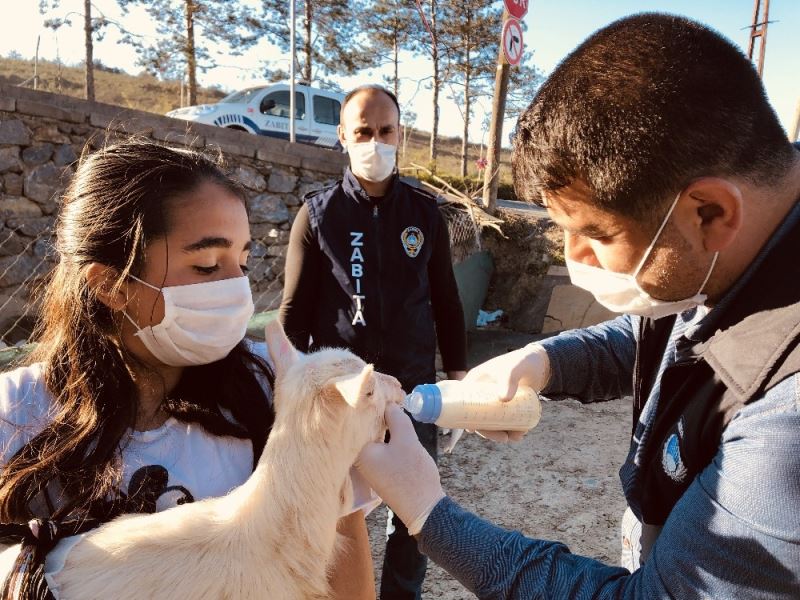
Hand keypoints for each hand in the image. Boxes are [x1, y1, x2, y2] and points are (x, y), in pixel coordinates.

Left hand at [355, 404, 444, 534]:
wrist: (423, 508)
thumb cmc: (412, 473)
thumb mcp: (406, 438)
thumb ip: (395, 416)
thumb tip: (389, 404)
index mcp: (359, 450)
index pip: (360, 417)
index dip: (373, 402)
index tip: (387, 389)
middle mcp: (358, 459)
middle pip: (365, 427)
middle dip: (378, 412)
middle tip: (394, 395)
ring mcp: (367, 467)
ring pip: (373, 436)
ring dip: (383, 424)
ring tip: (396, 408)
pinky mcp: (378, 471)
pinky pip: (378, 447)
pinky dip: (386, 436)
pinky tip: (396, 428)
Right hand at [464, 343, 549, 441]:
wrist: (541, 365)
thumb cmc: (523, 361)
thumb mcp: (514, 369)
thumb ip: (509, 380)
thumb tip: (503, 400)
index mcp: (476, 381)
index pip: (464, 401)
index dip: (464, 416)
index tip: (473, 430)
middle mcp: (481, 393)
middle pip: (477, 417)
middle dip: (489, 431)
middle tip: (504, 438)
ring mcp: (493, 401)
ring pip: (491, 422)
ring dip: (502, 433)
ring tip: (518, 436)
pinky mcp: (505, 407)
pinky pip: (503, 422)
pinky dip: (510, 429)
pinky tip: (521, 433)